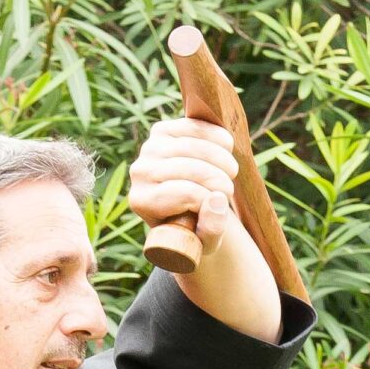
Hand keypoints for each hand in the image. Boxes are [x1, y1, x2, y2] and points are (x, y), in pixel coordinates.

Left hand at [129, 116, 243, 254]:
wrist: (187, 206)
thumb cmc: (195, 229)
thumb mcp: (206, 241)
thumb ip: (211, 229)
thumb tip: (217, 200)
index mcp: (142, 202)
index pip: (185, 193)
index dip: (211, 198)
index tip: (221, 207)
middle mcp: (139, 172)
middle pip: (191, 168)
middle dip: (220, 179)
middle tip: (230, 191)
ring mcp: (149, 148)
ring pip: (196, 146)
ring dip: (223, 160)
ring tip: (230, 174)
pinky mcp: (161, 130)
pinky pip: (198, 127)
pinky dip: (220, 139)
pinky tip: (227, 152)